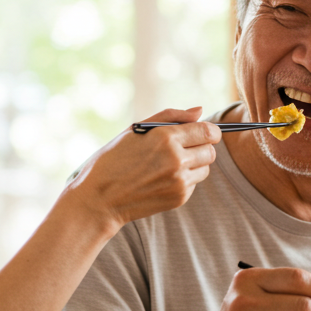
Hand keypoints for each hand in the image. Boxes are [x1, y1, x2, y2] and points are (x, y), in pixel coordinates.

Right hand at [67, 107, 220, 229]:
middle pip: (211, 151)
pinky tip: (162, 178)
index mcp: (165, 138)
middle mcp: (176, 160)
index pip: (208, 131)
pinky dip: (184, 179)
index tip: (204, 132)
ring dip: (195, 164)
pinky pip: (194, 183)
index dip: (210, 130)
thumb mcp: (136, 130)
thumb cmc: (114, 159)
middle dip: (202, 147)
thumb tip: (199, 111)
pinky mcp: (179, 198)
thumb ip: (171, 116)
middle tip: (183, 148)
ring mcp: (179, 181)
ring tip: (170, 164)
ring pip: (205, 168)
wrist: (99, 199)